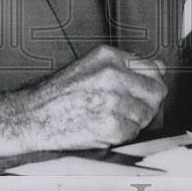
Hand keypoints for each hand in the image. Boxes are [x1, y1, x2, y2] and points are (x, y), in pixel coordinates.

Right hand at [0, 45, 167, 161]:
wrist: (33, 115)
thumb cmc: (58, 92)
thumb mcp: (90, 64)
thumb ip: (124, 65)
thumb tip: (159, 68)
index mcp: (109, 57)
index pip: (154, 67)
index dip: (151, 81)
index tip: (145, 89)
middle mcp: (113, 75)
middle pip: (156, 91)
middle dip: (148, 102)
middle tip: (132, 107)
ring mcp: (113, 101)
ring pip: (146, 114)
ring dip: (134, 119)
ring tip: (111, 116)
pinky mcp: (111, 126)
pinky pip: (133, 132)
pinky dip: (122, 133)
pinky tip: (104, 127)